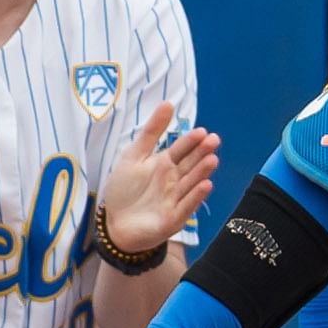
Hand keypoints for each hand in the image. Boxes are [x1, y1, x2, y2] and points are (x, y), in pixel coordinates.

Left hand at [94, 101, 222, 255]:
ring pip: (191, 183)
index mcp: (165, 164)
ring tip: (212, 160)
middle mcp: (174, 180)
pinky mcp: (174, 218)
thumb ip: (151, 131)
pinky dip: (196, 197)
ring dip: (202, 172)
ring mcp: (176, 199)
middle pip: (190, 164)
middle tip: (213, 141)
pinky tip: (206, 185)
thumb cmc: (124, 190)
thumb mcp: (134, 155)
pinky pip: (187, 206)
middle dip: (202, 153)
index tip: (202, 131)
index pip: (181, 149)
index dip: (191, 141)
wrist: (114, 224)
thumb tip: (168, 103)